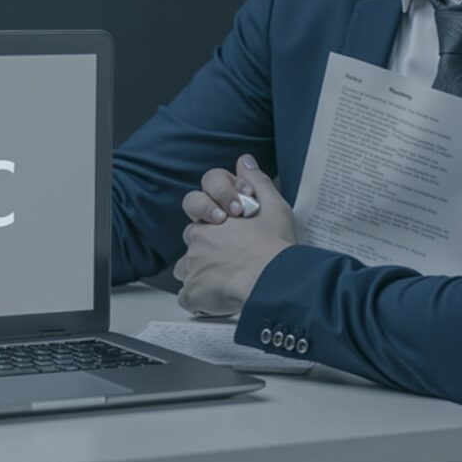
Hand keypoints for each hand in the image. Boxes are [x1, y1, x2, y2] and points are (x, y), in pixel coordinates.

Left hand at [174, 154, 295, 315]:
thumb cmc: (274, 247)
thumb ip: (257, 181)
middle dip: (206, 245)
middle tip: (229, 255)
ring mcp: (192, 266)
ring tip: (226, 281)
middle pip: (192, 238)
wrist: (271, 279)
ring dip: (201, 274)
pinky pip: (187, 297)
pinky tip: (218, 300)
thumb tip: (244, 162)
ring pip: (186, 269)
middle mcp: (197, 239)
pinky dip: (199, 299)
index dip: (208, 211)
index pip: (195, 203)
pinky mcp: (193, 292)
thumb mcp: (274, 206)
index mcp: (213, 217)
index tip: (225, 220)